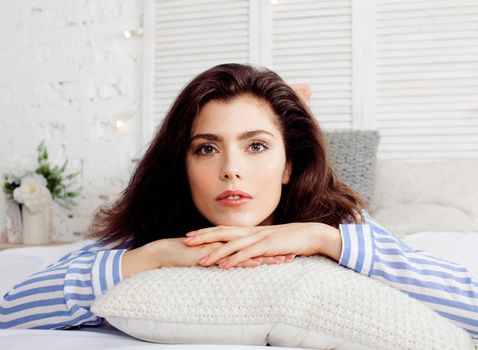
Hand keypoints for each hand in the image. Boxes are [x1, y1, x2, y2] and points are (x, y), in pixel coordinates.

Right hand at [121, 237, 290, 277]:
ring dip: (267, 255)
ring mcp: (220, 247)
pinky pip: (232, 257)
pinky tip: (259, 263)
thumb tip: (230, 265)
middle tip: (293, 253)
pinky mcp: (212, 253)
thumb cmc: (185, 256)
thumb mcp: (207, 257)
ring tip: (285, 260)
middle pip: (256, 246)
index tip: (285, 251)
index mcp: (227, 243)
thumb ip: (219, 259)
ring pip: (249, 251)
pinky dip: (246, 260)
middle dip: (275, 250)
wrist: (165, 252)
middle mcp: (227, 243)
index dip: (269, 248)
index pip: (253, 245)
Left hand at [182, 222, 341, 268]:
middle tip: (185, 241)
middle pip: (222, 233)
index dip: (206, 232)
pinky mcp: (267, 246)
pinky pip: (247, 253)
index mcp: (250, 230)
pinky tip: (224, 266)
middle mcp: (251, 232)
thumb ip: (255, 245)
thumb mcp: (269, 242)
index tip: (191, 235)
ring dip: (215, 252)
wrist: (310, 234)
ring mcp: (259, 238)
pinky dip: (234, 259)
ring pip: (231, 244)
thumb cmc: (290, 239)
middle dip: (203, 237)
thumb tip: (244, 252)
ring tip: (199, 259)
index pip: (223, 230)